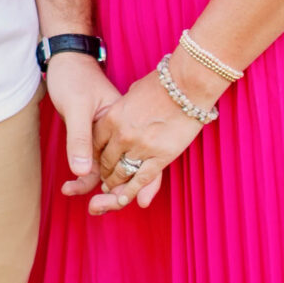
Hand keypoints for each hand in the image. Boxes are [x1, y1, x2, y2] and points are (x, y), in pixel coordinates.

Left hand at [43, 47, 121, 195]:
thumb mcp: (76, 107)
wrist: (66, 61)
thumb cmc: (74, 78)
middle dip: (115, 194)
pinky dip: (86, 177)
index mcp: (122, 123)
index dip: (132, 183)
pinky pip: (96, 164)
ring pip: (110, 170)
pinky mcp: (95, 138)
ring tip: (88, 206)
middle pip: (125, 170)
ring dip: (99, 189)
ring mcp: (109, 136)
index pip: (134, 159)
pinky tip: (73, 187)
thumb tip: (82, 171)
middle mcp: (119, 132)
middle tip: (97, 209)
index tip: (123, 202)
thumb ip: (79, 138)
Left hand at [85, 71, 205, 212]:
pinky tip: (125, 199)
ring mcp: (140, 147)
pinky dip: (131, 191)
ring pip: (121, 173)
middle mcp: (122, 135)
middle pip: (106, 161)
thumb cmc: (163, 83)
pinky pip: (141, 180)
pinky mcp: (159, 157)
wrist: (188, 84)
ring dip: (115, 183)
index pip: (96, 144)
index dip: (96, 155)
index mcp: (112, 117)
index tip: (99, 160)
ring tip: (113, 188)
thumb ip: (124, 107)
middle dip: (104, 172)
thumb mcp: (133, 92)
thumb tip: (122, 109)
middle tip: (105, 179)